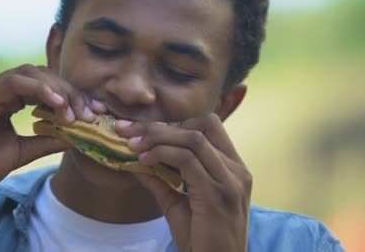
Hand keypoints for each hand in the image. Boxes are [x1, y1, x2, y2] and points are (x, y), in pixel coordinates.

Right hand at [0, 64, 105, 200]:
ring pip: (31, 74)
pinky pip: (15, 83)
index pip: (46, 86)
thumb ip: (49, 139)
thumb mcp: (24, 151)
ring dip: (58, 91)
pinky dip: (39, 90)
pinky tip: (56, 105)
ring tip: (75, 113)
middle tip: (91, 113)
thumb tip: (79, 136)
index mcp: (8, 98)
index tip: (96, 112)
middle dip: (70, 92)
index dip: (72, 96)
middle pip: (43, 76)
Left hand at [116, 114, 251, 251]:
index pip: (208, 127)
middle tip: (128, 130)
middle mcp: (237, 170)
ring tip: (133, 145)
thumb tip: (134, 160)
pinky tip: (144, 160)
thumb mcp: (178, 204)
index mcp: (232, 168)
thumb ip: (160, 179)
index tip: (140, 129)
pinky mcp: (216, 195)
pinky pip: (188, 160)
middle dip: (160, 125)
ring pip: (193, 139)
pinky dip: (162, 154)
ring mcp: (230, 181)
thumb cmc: (201, 240)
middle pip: (201, 126)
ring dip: (158, 137)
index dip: (173, 124)